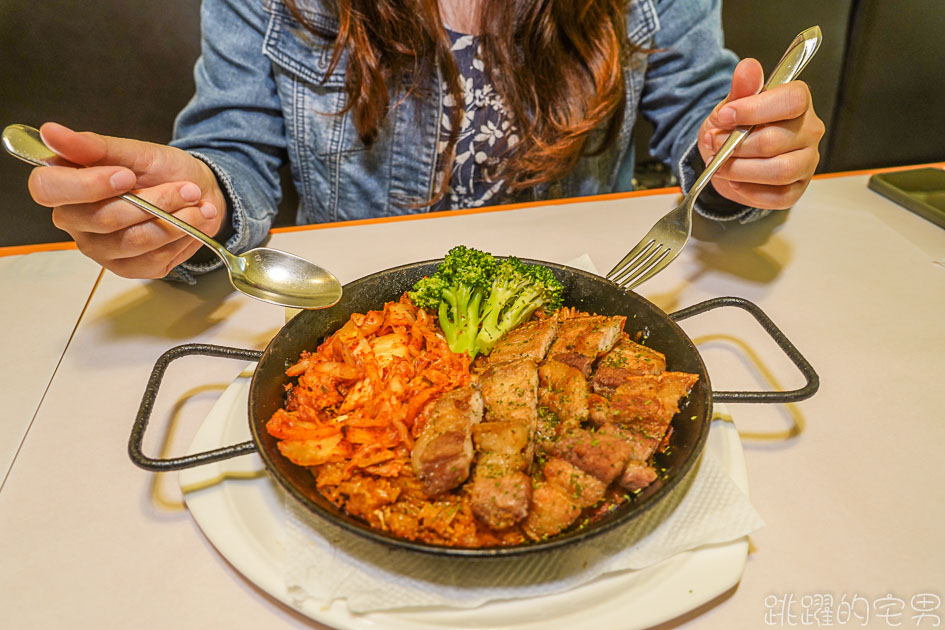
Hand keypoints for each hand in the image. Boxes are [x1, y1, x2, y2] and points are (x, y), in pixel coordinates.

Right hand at [27, 122, 226, 278]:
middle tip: (186, 188)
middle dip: (154, 201)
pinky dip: (181, 237)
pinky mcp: (128, 269)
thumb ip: (93, 146)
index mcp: (65, 188)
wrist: (197, 192)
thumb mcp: (133, 151)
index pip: (48, 190)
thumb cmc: (160, 170)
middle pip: (102, 219)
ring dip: (174, 220)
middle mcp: (75, 223)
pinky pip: (154, 258)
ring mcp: (100, 250)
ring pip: (134, 240)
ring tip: (195, 201)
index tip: (126, 175)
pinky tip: (191, 222)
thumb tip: (50, 132)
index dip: (87, 185)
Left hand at [697, 58, 824, 209]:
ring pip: (779, 171)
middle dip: (735, 146)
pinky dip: (750, 192)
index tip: (724, 116)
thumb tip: (747, 67)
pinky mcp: (798, 188)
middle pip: (775, 141)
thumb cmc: (735, 127)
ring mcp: (807, 161)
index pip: (792, 100)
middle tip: (714, 144)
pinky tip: (735, 182)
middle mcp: (809, 131)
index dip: (755, 109)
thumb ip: (741, 89)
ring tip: (719, 165)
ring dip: (740, 170)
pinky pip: (778, 196)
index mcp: (798, 103)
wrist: (728, 156)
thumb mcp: (731, 105)